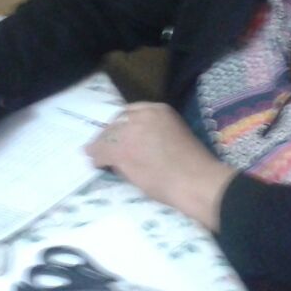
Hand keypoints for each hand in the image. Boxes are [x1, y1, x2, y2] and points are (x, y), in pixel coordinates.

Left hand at [84, 102, 236, 230]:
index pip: (130, 112)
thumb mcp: (175, 136)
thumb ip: (155, 135)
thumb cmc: (193, 167)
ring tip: (95, 155)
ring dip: (100, 146)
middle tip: (103, 146)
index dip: (121, 125)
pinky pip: (102, 152)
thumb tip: (138, 146)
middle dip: (108, 134)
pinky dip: (97, 158)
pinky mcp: (122, 150)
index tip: (117, 134)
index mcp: (160, 110)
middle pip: (116, 122)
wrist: (196, 181)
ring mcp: (131, 132)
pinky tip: (97, 164)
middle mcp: (143, 115)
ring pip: (107, 136)